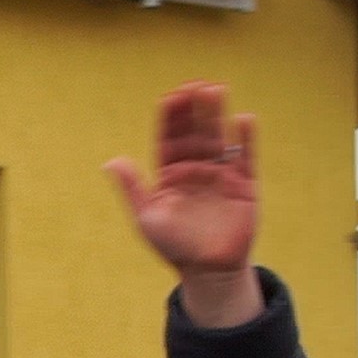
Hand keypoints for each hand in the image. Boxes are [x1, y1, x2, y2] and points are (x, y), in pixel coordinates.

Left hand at [103, 81, 263, 327]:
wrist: (207, 271)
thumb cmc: (174, 246)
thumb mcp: (147, 217)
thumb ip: (133, 188)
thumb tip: (112, 161)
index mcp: (170, 173)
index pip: (169, 138)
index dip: (170, 118)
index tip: (171, 97)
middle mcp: (196, 169)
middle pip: (195, 132)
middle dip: (193, 110)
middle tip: (194, 86)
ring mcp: (221, 175)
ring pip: (219, 138)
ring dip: (216, 115)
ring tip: (215, 90)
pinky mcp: (244, 186)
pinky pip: (246, 158)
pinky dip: (246, 140)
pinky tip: (244, 119)